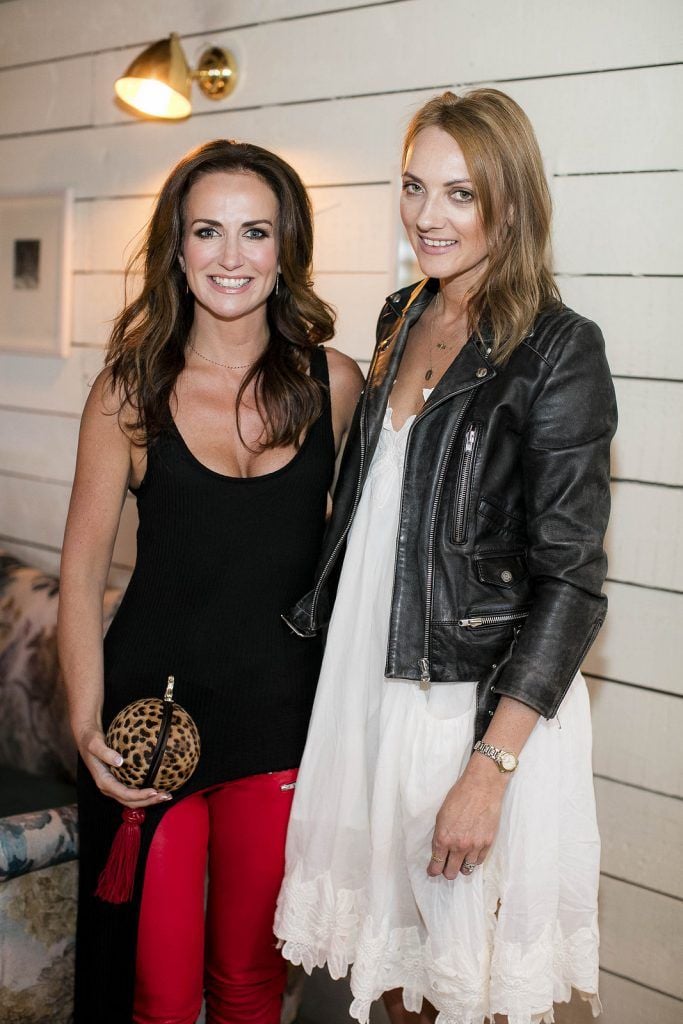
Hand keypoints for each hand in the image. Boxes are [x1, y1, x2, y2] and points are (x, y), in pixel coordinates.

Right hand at [78, 725, 170, 808]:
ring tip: (166, 795)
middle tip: (166, 796)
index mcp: (103, 782)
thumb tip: (119, 761)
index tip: (154, 791)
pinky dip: (146, 792)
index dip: (139, 795)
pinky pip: (133, 791)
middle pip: (130, 802)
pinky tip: (159, 786)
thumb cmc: (90, 740)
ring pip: (132, 800)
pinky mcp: (119, 781)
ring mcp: (114, 786)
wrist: (86, 738)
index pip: (124, 794)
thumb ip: (105, 753)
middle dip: (149, 801)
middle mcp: (109, 788)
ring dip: (149, 800)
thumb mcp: (95, 744)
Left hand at [428, 755, 506, 878]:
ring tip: (460, 861)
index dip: (433, 871)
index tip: (432, 871)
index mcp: (443, 838)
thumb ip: (441, 835)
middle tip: (446, 867)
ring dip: (461, 867)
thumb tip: (440, 849)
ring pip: (466, 870)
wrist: (481, 787)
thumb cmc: (459, 796)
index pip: (436, 865)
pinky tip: (471, 855)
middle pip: (451, 873)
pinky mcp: (487, 843)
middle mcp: (458, 846)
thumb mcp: (441, 815)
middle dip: (446, 872)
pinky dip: (474, 860)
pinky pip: (479, 861)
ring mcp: (474, 846)